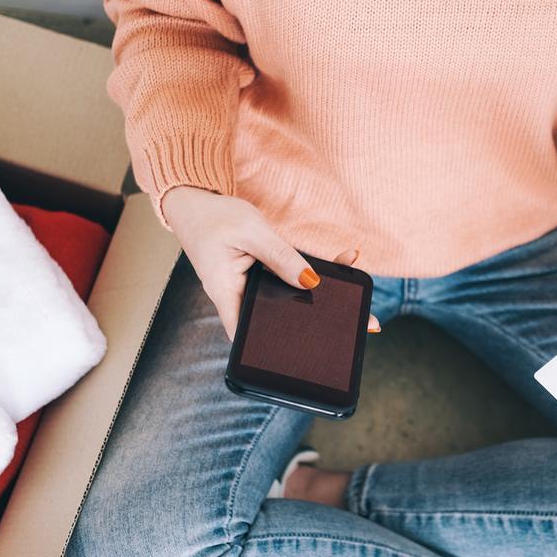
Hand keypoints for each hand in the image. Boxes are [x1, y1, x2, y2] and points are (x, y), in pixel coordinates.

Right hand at [163, 186, 380, 339]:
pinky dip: (313, 271)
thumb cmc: (213, 217)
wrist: (196, 200)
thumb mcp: (251, 233)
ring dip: (322, 294)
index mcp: (228, 295)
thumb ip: (281, 257)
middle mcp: (241, 297)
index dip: (278, 349)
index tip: (311, 355)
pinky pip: (289, 276)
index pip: (251, 336)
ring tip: (360, 301)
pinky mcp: (261, 273)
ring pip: (290, 297)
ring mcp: (251, 287)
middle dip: (317, 323)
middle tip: (359, 325)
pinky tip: (344, 262)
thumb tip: (311, 281)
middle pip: (280, 319)